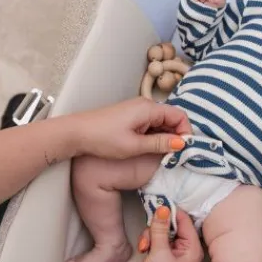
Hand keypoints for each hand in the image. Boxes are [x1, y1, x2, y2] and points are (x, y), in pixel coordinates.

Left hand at [70, 97, 191, 160]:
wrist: (76, 133)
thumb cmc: (103, 139)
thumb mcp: (134, 145)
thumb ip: (159, 143)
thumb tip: (182, 143)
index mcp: (148, 108)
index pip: (179, 116)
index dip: (185, 133)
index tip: (184, 151)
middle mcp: (145, 105)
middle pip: (172, 119)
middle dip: (176, 136)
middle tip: (174, 156)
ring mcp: (138, 110)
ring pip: (162, 123)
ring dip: (165, 138)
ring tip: (162, 156)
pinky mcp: (131, 117)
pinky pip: (151, 125)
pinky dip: (155, 137)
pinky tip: (150, 150)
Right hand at [130, 207, 202, 261]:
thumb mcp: (159, 252)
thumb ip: (160, 229)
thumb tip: (163, 209)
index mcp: (192, 248)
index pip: (184, 221)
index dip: (170, 212)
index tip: (157, 204)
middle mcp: (185, 250)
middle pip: (172, 225)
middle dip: (157, 226)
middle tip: (149, 232)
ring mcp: (173, 254)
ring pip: (162, 232)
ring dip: (150, 235)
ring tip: (145, 247)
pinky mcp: (162, 258)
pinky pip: (156, 241)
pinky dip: (148, 242)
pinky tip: (143, 250)